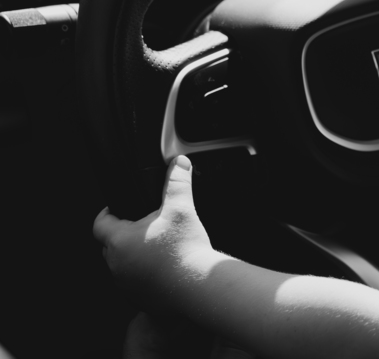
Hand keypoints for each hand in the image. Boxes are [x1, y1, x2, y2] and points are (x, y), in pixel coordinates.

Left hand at [93, 155, 212, 307]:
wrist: (197, 286)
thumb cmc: (185, 250)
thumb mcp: (181, 208)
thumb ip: (177, 183)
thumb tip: (178, 163)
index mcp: (119, 240)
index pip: (100, 223)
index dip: (107, 213)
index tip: (115, 209)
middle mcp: (116, 264)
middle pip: (110, 245)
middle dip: (123, 234)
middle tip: (145, 226)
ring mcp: (125, 284)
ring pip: (122, 264)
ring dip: (133, 256)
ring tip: (156, 247)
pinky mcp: (138, 298)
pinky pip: (134, 282)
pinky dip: (144, 274)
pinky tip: (163, 268)